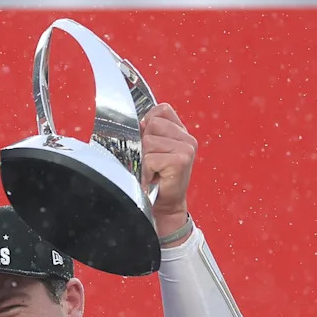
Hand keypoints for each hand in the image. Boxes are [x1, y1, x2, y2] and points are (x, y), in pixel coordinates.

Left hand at [140, 103, 197, 234]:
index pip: (161, 110)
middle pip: (151, 124)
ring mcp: (186, 148)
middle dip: (144, 144)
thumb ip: (146, 132)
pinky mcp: (181, 160)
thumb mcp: (152, 150)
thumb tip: (130, 121)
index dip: (147, 124)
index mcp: (181, 131)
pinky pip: (150, 157)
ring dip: (144, 159)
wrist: (165, 206)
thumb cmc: (155, 179)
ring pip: (148, 141)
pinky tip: (153, 177)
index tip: (148, 144)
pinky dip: (146, 170)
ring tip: (152, 170)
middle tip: (151, 161)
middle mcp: (187, 138)